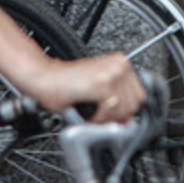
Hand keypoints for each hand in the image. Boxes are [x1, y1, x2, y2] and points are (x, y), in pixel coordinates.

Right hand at [24, 52, 143, 123]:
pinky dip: (98, 119)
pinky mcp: (102, 83)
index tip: (117, 117)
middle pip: (134, 103)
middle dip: (118, 117)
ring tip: (92, 115)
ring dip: (107, 119)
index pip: (139, 94)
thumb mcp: (98, 90)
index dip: (127, 110)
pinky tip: (88, 114)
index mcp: (120, 62)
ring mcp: (112, 72)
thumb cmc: (65, 84)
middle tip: (101, 118)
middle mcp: (119, 64)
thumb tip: (130, 120)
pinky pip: (110, 111)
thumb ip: (117, 101)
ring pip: (123, 109)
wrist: (44, 78)